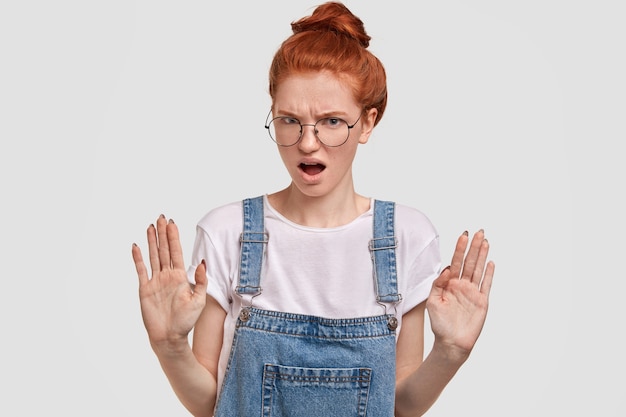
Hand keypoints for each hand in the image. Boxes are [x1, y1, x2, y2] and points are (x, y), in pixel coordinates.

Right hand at [131, 215, 207, 349]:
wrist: (170, 337)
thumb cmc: (186, 320)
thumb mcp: (198, 299)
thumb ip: (200, 280)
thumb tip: (201, 261)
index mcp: (180, 276)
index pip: (176, 252)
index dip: (174, 237)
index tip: (172, 223)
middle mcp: (167, 276)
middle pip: (164, 250)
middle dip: (163, 234)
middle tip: (161, 217)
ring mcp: (155, 281)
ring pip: (153, 256)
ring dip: (152, 241)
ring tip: (150, 227)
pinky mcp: (145, 289)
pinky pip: (141, 270)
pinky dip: (138, 258)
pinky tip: (136, 246)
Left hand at [426, 230, 494, 360]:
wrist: (451, 343)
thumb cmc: (440, 324)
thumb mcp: (433, 301)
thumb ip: (438, 284)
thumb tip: (447, 268)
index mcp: (449, 283)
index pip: (456, 262)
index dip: (460, 248)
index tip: (464, 235)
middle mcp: (462, 285)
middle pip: (469, 262)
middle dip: (474, 247)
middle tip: (479, 231)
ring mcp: (473, 292)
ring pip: (478, 269)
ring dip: (482, 255)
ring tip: (485, 241)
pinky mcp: (482, 302)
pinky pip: (486, 284)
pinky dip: (489, 273)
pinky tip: (490, 262)